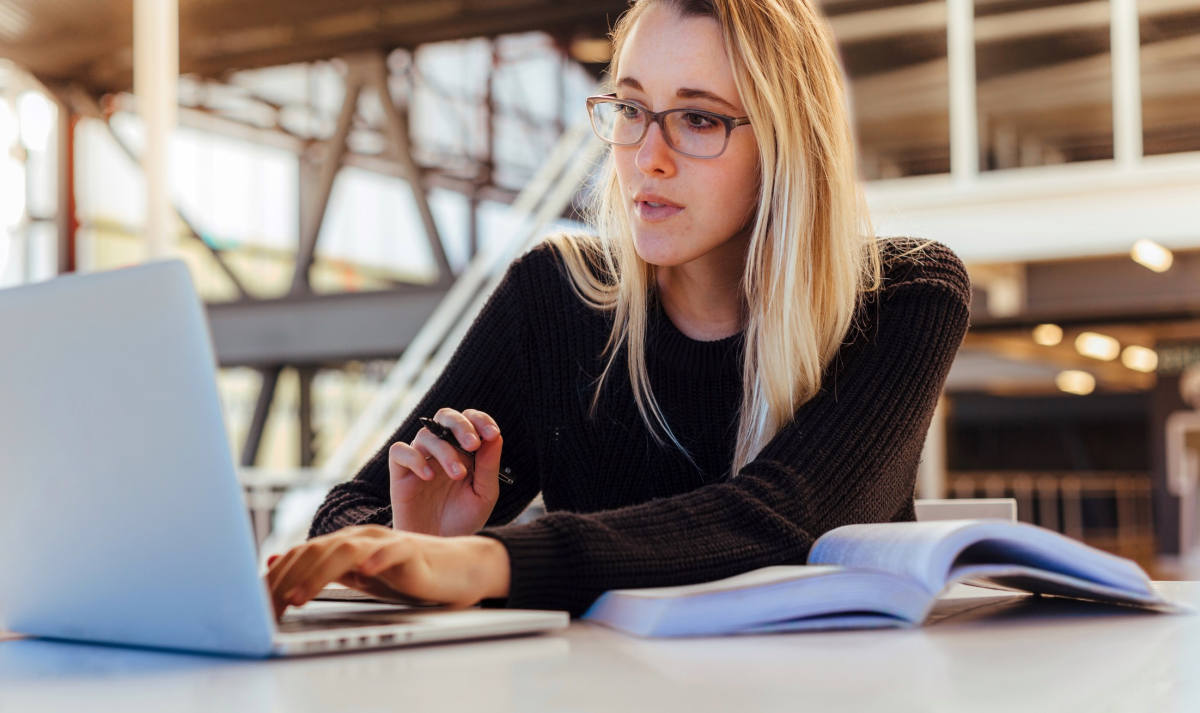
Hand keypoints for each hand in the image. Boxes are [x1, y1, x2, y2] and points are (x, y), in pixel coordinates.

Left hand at [265, 525, 510, 619]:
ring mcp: (386, 541)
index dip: (278, 577)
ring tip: (299, 597)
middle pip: (316, 550)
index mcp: (345, 542)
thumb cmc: (408, 574)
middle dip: (288, 578)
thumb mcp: (359, 576)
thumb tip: (275, 565)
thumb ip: (321, 570)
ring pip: (344, 550)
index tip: (258, 604)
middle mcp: (361, 536)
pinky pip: (390, 552)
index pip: (302, 554)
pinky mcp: (411, 549)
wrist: (456, 569)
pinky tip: (361, 573)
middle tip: (269, 607)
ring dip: (317, 574)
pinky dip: (374, 560)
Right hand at [388, 408, 503, 535]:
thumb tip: (495, 436)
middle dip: (460, 425)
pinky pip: (399, 451)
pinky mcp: (400, 474)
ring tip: (458, 475)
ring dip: (445, 451)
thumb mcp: (484, 495)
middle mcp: (441, 450)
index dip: (480, 420)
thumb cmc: (463, 521)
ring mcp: (420, 460)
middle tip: (473, 445)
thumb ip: (489, 466)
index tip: (492, 433)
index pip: (469, 420)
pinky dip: (414, 459)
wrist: (439, 546)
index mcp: (464, 450)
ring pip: (426, 435)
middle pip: (445, 416)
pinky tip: (429, 477)